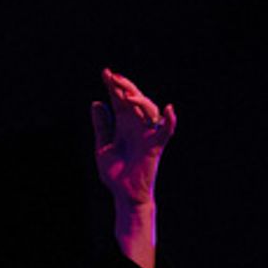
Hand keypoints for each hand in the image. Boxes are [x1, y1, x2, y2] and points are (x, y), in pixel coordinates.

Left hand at [91, 68, 176, 206]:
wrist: (123, 194)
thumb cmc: (115, 173)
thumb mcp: (103, 146)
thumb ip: (102, 126)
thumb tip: (96, 103)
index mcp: (123, 124)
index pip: (119, 100)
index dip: (113, 86)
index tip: (105, 72)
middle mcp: (136, 126)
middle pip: (134, 100)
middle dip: (124, 87)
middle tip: (113, 77)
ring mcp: (147, 134)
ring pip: (149, 110)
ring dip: (139, 100)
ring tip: (125, 94)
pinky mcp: (155, 146)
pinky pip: (166, 132)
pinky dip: (170, 121)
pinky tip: (169, 109)